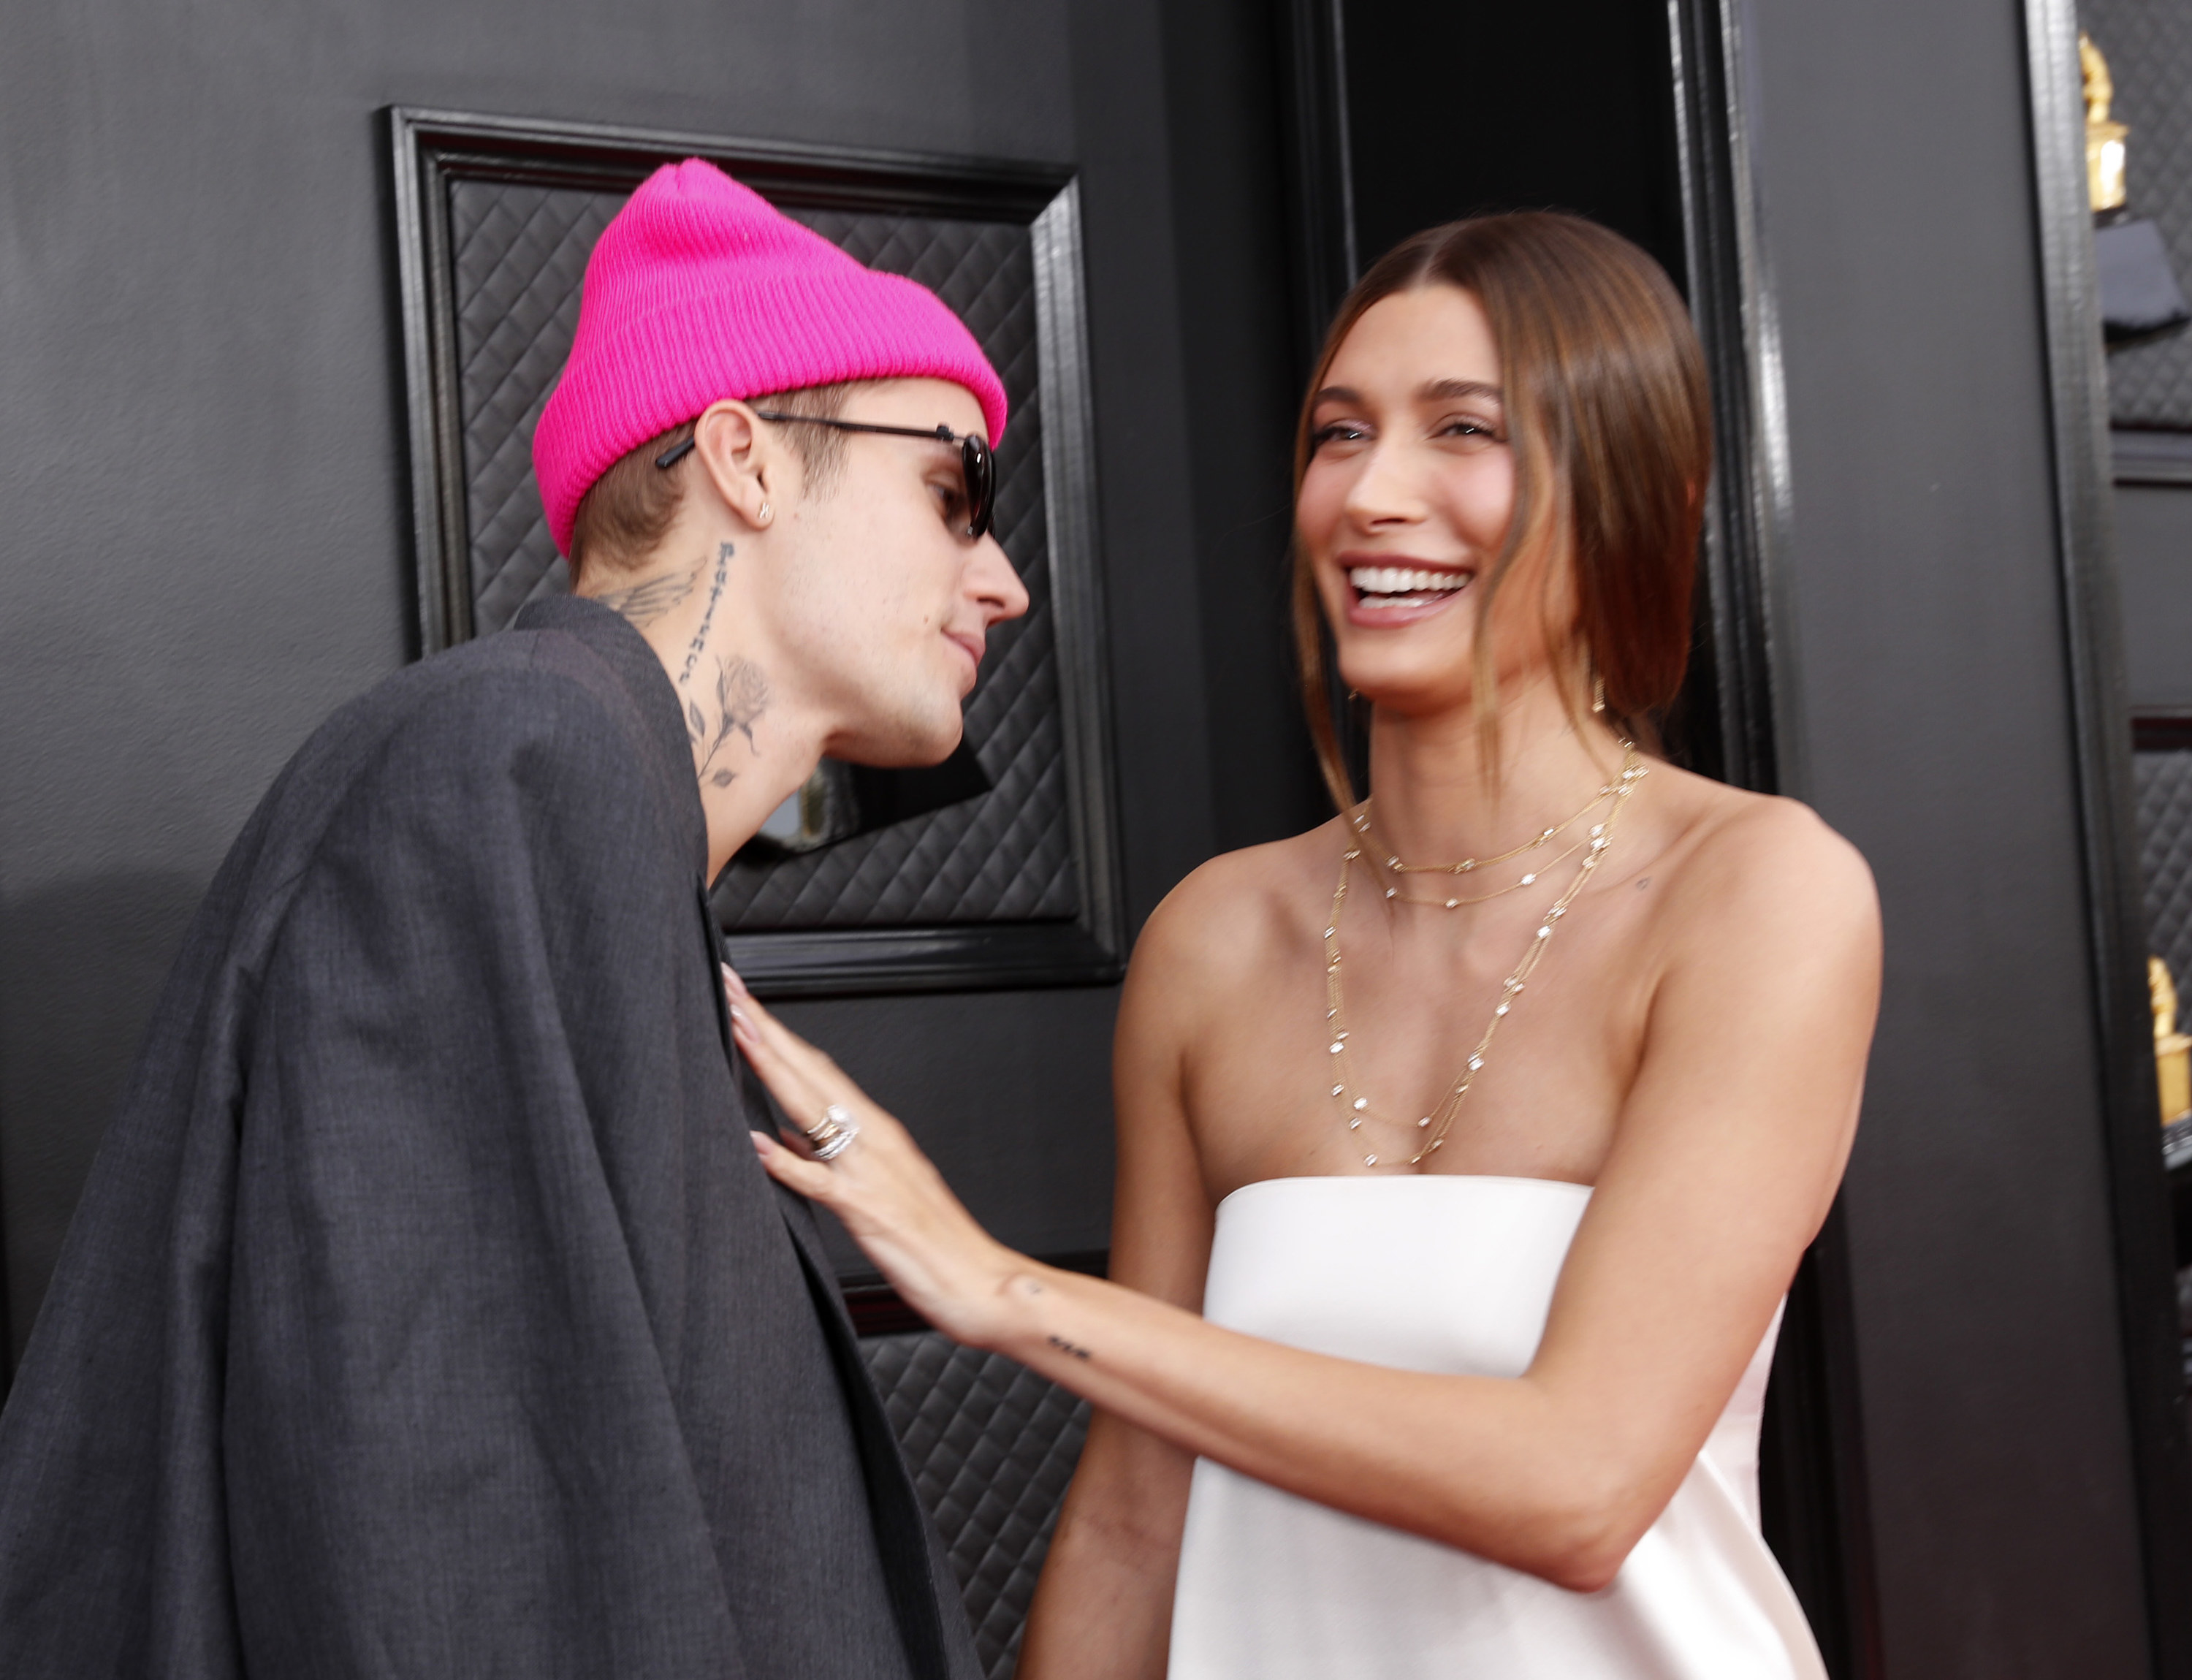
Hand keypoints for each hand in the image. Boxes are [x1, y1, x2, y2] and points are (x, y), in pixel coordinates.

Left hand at [723, 966, 1023, 1346]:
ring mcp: (871, 1172)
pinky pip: (821, 1183)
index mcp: (877, 1132)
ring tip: (737, 1030)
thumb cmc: (934, 1243)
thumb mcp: (877, 1191)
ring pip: (813, 1108)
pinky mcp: (868, 1210)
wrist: (980, 1283)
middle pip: (810, 1072)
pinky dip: (788, 1163)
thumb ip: (829, 1162)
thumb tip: (786, 1140)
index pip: (817, 1069)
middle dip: (766, 1028)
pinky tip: (759, 1144)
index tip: (743, 1002)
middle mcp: (875, 1140)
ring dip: (772, 1067)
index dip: (777, 1034)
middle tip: (728, 990)